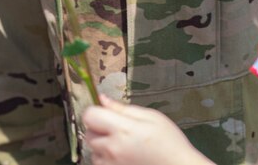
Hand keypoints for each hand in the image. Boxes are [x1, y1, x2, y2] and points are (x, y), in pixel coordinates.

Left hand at [83, 95, 213, 164]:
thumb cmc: (169, 143)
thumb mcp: (151, 116)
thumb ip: (124, 108)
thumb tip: (103, 99)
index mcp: (123, 130)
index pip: (90, 115)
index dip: (96, 111)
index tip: (106, 112)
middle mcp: (112, 149)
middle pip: (88, 132)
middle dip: (99, 127)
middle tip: (118, 128)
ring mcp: (110, 164)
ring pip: (93, 149)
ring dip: (103, 144)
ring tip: (124, 144)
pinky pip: (99, 162)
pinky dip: (106, 158)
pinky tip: (123, 155)